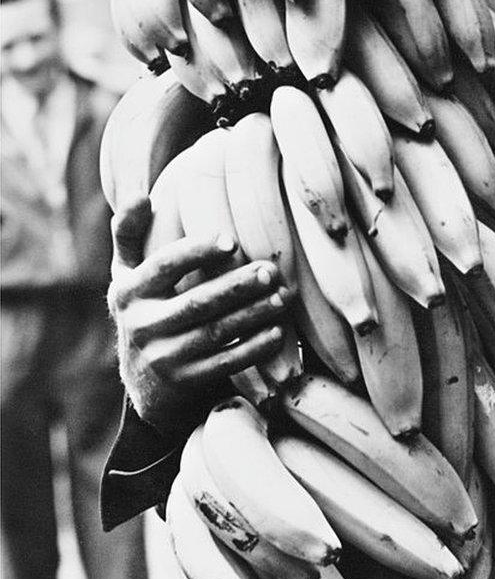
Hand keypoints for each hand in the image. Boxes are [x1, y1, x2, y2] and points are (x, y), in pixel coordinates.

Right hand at [108, 195, 291, 432]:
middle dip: (236, 285)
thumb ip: (130, 234)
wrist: (148, 383)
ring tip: (283, 297)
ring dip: (253, 314)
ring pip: (215, 332)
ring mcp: (161, 358)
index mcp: (128, 291)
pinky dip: (253, 348)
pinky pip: (225, 363)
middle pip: (196, 302)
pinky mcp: (184, 383)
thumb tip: (139, 195)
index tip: (232, 241)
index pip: (164, 265)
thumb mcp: (128, 274)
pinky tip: (278, 333)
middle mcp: (140, 325)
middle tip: (270, 270)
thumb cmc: (149, 308)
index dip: (197, 252)